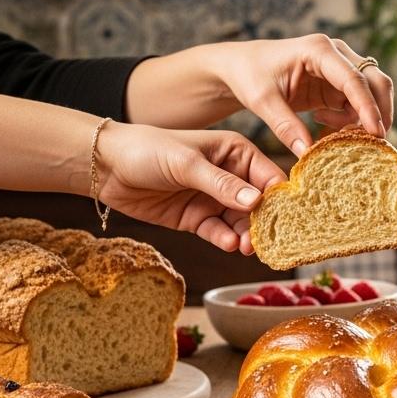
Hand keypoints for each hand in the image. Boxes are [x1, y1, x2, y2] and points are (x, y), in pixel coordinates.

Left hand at [94, 122, 285, 253]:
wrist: (106, 167)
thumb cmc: (147, 150)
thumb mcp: (187, 163)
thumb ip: (221, 184)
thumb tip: (256, 201)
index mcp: (235, 152)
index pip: (268, 176)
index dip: (281, 197)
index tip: (290, 218)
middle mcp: (230, 176)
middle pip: (259, 205)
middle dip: (264, 223)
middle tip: (266, 241)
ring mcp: (213, 199)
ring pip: (240, 223)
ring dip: (245, 236)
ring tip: (245, 247)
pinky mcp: (197, 219)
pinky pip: (218, 232)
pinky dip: (224, 239)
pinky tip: (227, 244)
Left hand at [206, 34, 393, 153]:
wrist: (241, 68)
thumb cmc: (249, 76)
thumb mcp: (262, 101)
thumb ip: (285, 126)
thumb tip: (307, 153)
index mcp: (319, 50)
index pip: (353, 79)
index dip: (368, 107)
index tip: (375, 134)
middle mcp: (337, 54)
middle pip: (375, 82)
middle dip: (379, 113)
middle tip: (373, 143)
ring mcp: (340, 68)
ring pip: (371, 95)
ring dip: (361, 120)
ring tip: (332, 133)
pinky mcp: (338, 84)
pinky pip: (357, 105)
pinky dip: (349, 121)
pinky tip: (323, 124)